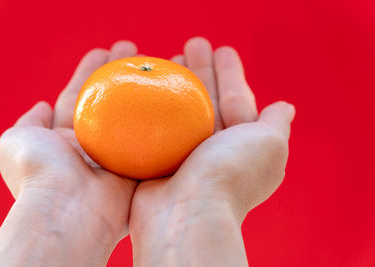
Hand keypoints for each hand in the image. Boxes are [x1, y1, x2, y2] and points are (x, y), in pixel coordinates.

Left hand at [0, 41, 138, 266]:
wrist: (70, 209)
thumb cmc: (40, 172)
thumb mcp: (16, 140)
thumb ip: (29, 121)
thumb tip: (41, 105)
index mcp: (65, 139)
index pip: (78, 96)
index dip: (88, 73)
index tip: (102, 53)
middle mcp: (92, 144)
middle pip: (108, 100)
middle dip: (118, 74)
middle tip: (131, 50)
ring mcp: (117, 153)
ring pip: (131, 113)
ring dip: (140, 86)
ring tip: (151, 60)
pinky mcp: (139, 164)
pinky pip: (151, 134)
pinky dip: (158, 114)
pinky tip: (166, 92)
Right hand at [129, 37, 294, 265]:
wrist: (186, 215)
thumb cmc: (231, 175)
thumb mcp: (269, 145)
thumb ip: (275, 123)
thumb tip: (285, 107)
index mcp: (241, 142)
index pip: (236, 98)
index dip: (230, 73)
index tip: (221, 49)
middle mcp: (213, 147)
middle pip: (206, 99)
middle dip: (201, 71)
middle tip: (191, 45)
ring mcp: (184, 153)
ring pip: (180, 109)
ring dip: (177, 83)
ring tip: (168, 57)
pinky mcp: (158, 159)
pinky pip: (156, 124)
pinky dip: (154, 105)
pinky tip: (147, 87)